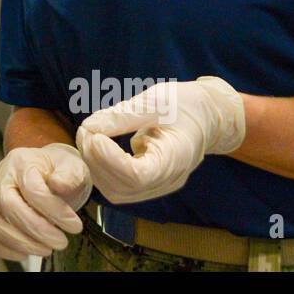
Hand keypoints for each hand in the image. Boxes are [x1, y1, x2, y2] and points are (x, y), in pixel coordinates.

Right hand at [0, 144, 91, 260]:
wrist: (46, 172)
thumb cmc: (59, 171)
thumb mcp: (72, 167)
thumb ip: (69, 175)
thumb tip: (58, 184)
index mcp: (21, 161)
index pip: (31, 188)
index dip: (54, 211)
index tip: (74, 225)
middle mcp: (1, 177)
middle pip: (7, 205)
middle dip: (36, 229)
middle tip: (60, 242)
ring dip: (21, 242)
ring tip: (46, 249)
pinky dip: (5, 249)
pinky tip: (27, 252)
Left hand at [75, 76, 244, 203]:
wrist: (207, 116)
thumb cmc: (185, 105)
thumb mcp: (156, 101)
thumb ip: (122, 116)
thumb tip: (89, 127)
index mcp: (176, 160)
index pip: (138, 176)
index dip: (110, 160)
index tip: (94, 136)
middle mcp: (167, 180)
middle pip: (123, 187)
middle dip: (96, 161)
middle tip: (85, 131)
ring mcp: (158, 185)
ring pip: (117, 191)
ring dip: (96, 166)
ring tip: (88, 136)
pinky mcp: (147, 183)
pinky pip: (119, 185)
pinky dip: (102, 169)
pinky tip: (96, 146)